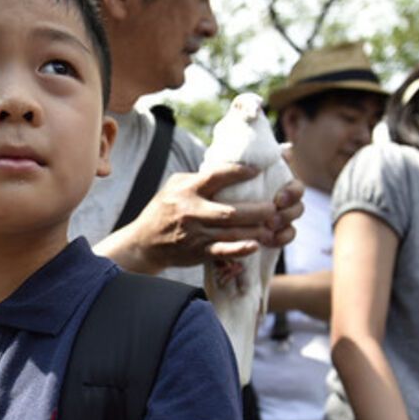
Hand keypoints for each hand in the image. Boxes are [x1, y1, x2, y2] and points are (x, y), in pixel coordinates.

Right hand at [127, 167, 301, 269]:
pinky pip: (222, 252)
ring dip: (255, 230)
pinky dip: (239, 250)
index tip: (257, 171)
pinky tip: (254, 246)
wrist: (143, 242)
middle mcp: (191, 212)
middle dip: (258, 210)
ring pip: (232, 233)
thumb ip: (199, 178)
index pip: (216, 177)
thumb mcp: (174, 186)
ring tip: (272, 225)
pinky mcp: (196, 252)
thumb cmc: (164, 209)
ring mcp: (195, 234)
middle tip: (275, 207)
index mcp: (186, 191)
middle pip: (231, 211)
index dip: (239, 172)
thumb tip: (230, 167)